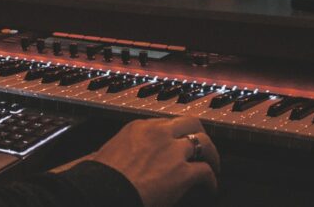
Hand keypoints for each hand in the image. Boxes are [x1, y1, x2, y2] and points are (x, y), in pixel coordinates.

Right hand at [59, 117, 218, 206]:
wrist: (105, 190)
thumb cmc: (100, 177)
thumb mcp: (100, 154)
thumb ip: (109, 152)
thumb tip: (100, 157)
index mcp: (138, 127)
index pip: (165, 122)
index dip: (175, 133)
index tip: (178, 142)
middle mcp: (158, 133)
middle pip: (190, 122)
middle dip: (199, 133)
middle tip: (203, 146)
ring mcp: (172, 151)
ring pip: (203, 143)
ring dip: (211, 155)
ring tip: (213, 165)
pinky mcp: (183, 173)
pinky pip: (206, 172)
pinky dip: (211, 181)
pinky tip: (210, 188)